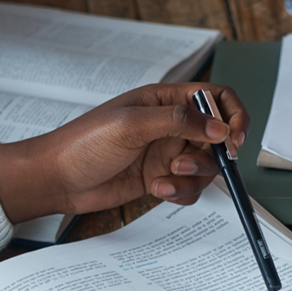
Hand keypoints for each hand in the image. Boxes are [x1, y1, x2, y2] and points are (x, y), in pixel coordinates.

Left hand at [0, 84, 249, 224]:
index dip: (233, 114)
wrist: (57, 179)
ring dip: (194, 176)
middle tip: (199, 163)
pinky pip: (189, 188)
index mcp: (165, 100)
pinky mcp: (160, 178)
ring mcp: (166, 153)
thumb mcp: (132, 124)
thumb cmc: (84, 142)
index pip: (215, 97)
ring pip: (205, 166)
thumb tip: (219, 127)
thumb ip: (178, 122)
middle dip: (215, 153)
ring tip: (167, 178)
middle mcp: (170, 125)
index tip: (234, 137)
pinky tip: (156, 190)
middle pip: (217, 135)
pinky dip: (180, 193)